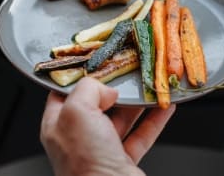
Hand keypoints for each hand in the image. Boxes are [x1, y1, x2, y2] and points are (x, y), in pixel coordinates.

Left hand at [41, 77, 175, 175]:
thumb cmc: (86, 163)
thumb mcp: (76, 112)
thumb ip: (88, 89)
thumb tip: (105, 87)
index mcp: (58, 125)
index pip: (65, 92)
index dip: (81, 75)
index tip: (99, 60)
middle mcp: (78, 138)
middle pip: (97, 103)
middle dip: (115, 87)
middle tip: (130, 70)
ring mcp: (101, 151)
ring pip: (121, 118)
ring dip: (138, 101)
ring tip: (151, 84)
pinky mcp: (123, 161)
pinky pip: (141, 134)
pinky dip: (154, 119)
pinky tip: (165, 106)